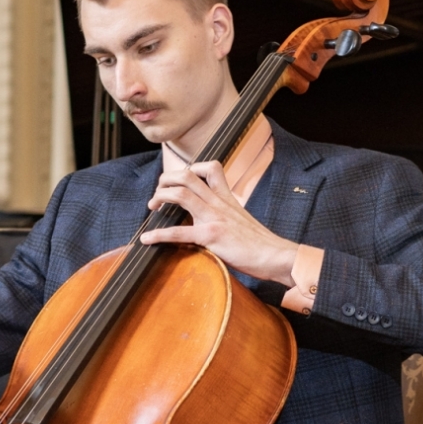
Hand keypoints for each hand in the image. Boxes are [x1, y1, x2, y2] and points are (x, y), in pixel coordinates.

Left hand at [140, 160, 299, 284]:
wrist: (275, 255)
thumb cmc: (260, 242)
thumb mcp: (241, 220)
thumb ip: (225, 214)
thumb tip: (209, 218)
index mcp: (226, 197)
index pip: (210, 167)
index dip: (189, 168)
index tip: (178, 181)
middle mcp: (219, 203)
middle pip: (187, 175)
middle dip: (166, 179)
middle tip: (158, 193)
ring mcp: (214, 218)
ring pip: (181, 194)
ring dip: (160, 196)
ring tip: (152, 206)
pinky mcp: (211, 236)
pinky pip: (179, 232)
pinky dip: (159, 234)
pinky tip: (147, 238)